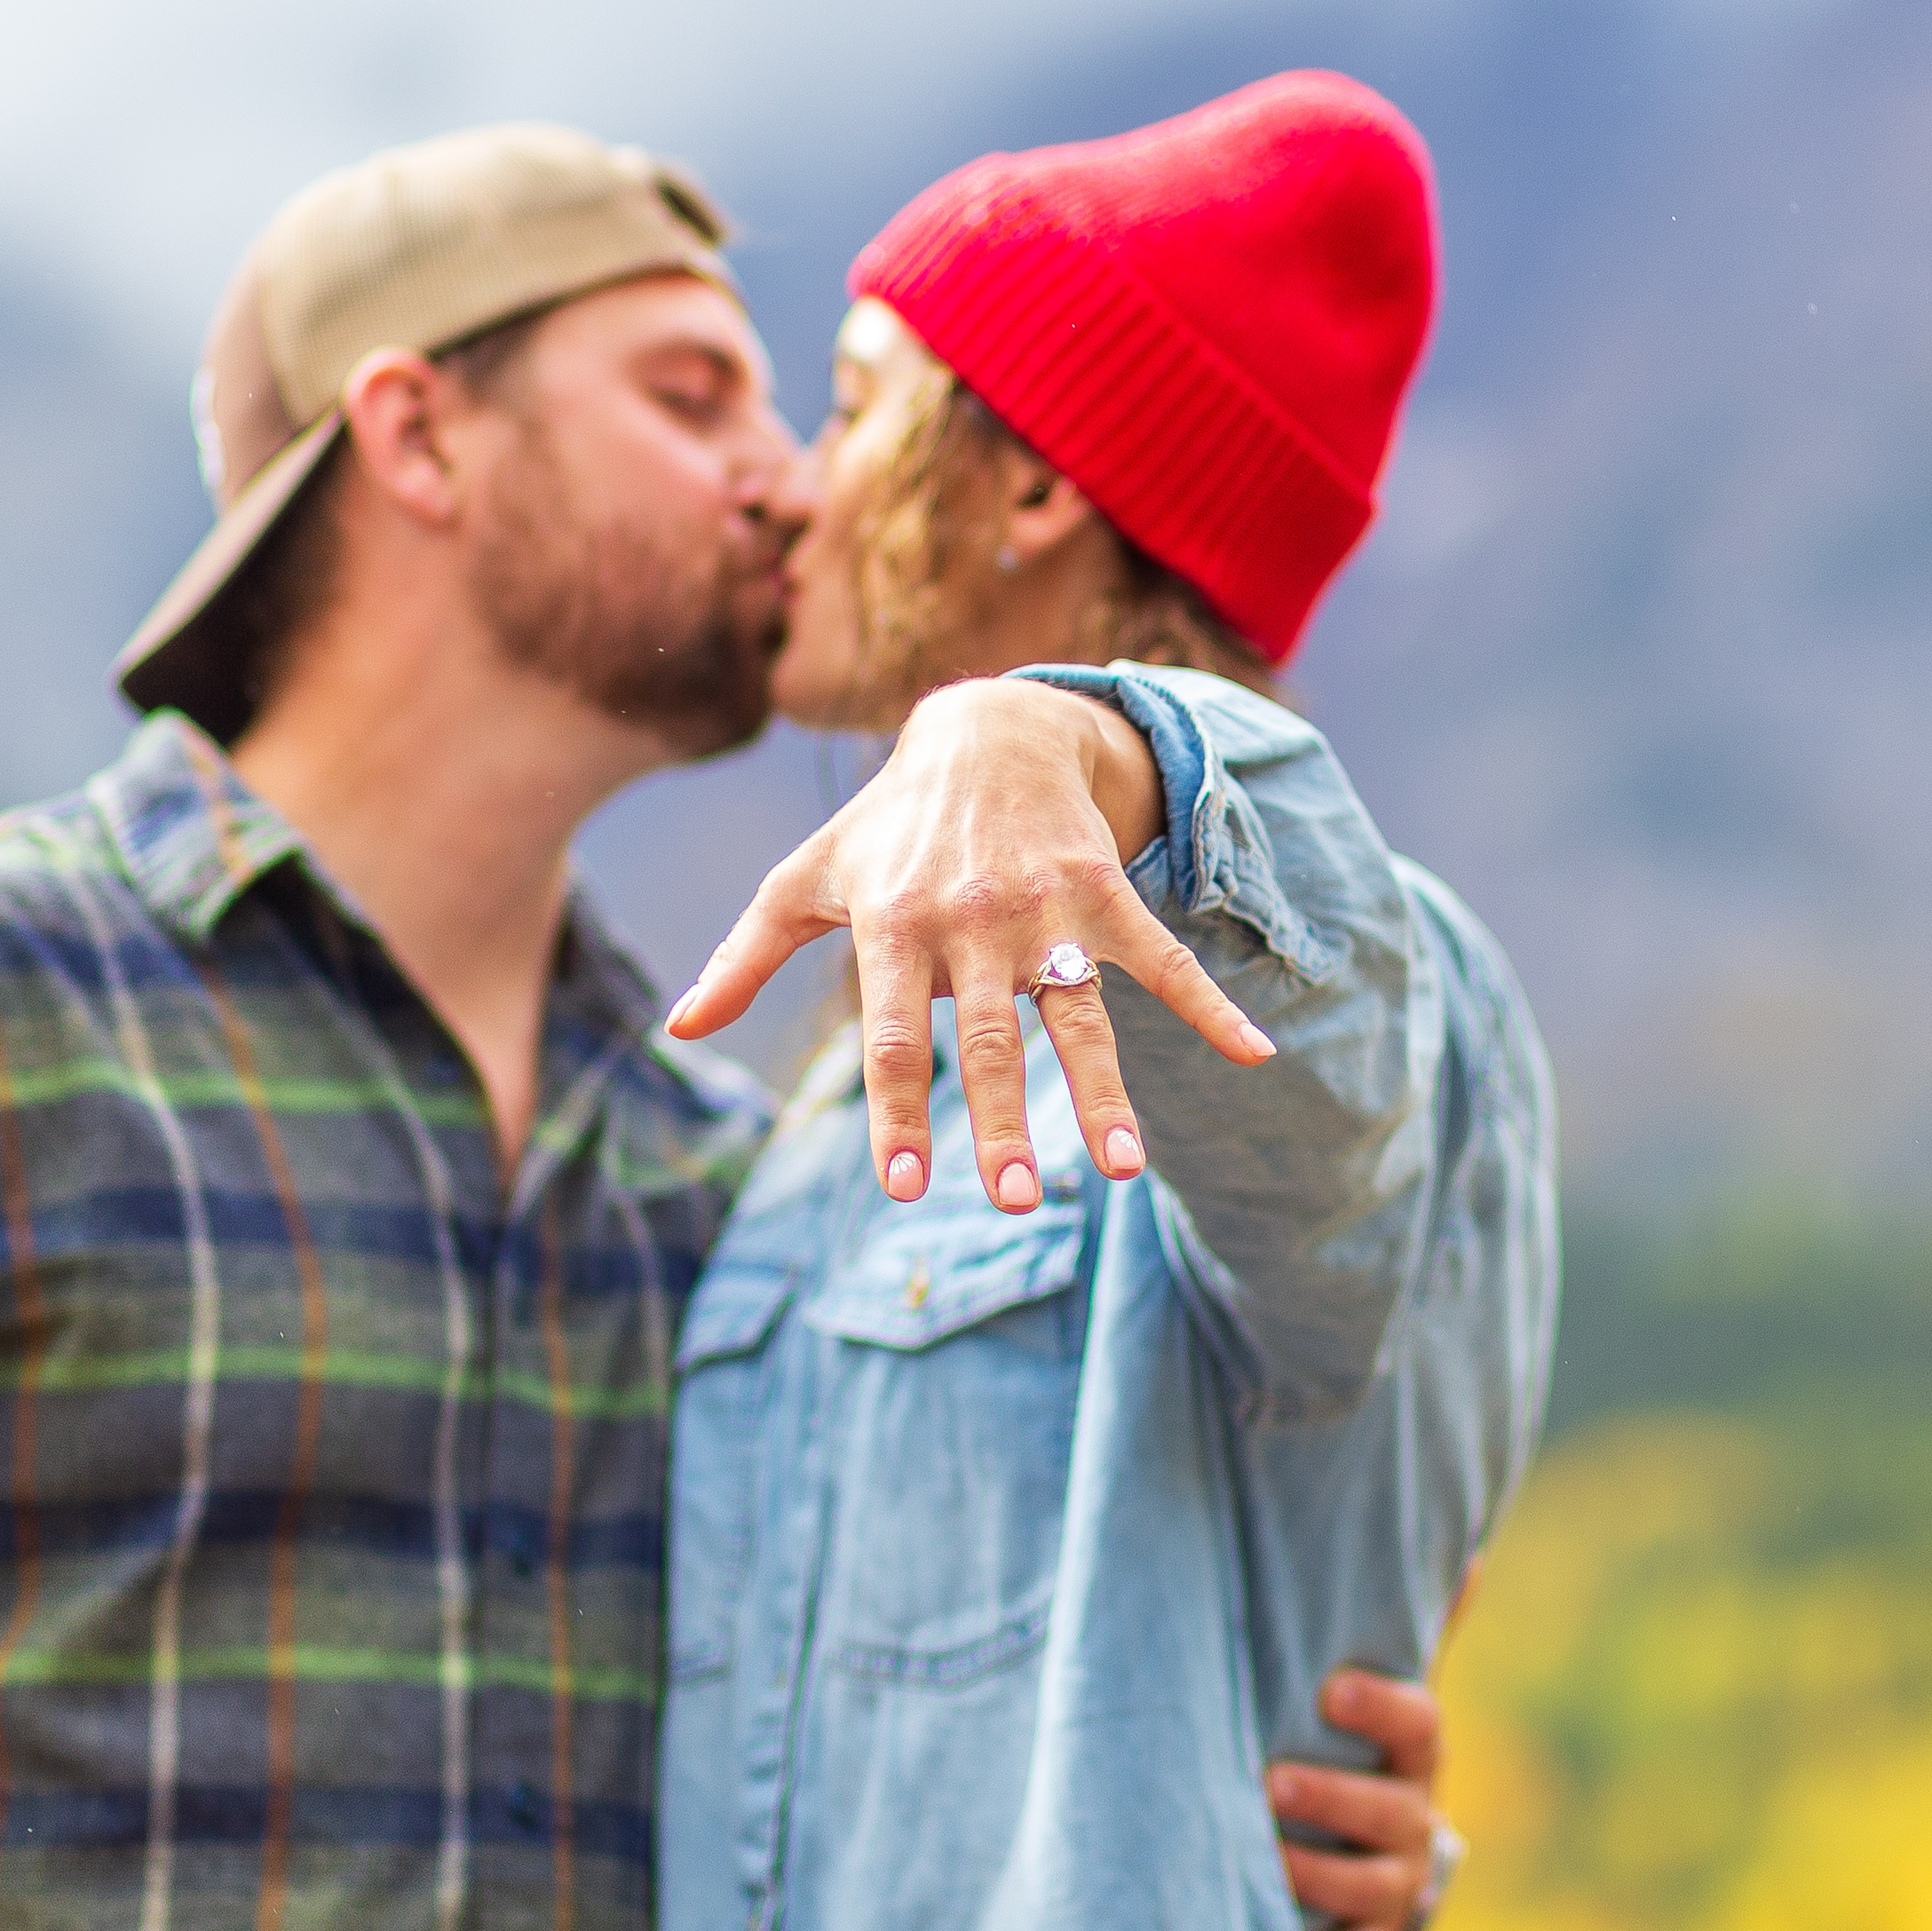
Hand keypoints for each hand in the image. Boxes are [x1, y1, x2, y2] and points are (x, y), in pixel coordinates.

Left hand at [668, 679, 1272, 1206]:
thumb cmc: (887, 824)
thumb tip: (676, 1029)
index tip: (906, 1187)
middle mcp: (969, 920)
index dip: (898, 1111)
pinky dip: (1209, 1005)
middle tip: (1011, 1200)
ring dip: (1101, 1093)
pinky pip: (1159, 958)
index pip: (892, 1036)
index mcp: (893, 926)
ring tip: (1120, 1169)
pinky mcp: (1102, 891)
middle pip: (987, 1039)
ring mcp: (1043, 905)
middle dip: (1000, 1120)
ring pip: (1076, 1014)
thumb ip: (746, 957)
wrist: (986, 730)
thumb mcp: (806, 877)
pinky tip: (1255, 1054)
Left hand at [1277, 1667, 1451, 1930]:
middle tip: (1272, 1783)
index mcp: (1414, 1755)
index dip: (1381, 1708)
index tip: (1330, 1689)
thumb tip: (1442, 1562)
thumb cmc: (1336, 1748)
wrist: (1365, 1842)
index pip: (1418, 1725)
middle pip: (1390, 1811)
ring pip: (1369, 1887)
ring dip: (1315, 1873)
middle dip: (1331, 1797)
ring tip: (1263, 1858)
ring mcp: (1396, 1884)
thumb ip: (1359, 1644)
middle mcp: (1414, 1820)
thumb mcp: (1350, 1701)